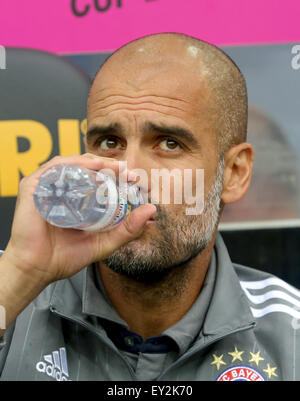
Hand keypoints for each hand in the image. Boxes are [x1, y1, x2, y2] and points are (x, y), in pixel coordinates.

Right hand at [3, 154, 155, 285]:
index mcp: (77, 197)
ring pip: (72, 163)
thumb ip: (128, 229)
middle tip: (127, 171)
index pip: (98, 177)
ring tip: (112, 168)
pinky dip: (72, 165)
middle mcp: (62, 188)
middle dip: (109, 165)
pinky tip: (89, 169)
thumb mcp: (105, 242)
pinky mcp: (33, 187)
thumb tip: (152, 211)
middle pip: (86, 166)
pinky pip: (53, 169)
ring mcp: (47, 186)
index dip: (117, 173)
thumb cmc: (66, 256)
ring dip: (93, 161)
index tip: (135, 177)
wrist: (39, 269)